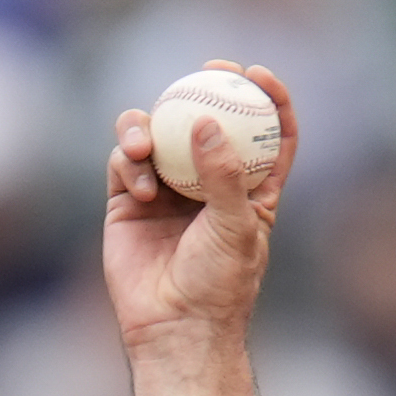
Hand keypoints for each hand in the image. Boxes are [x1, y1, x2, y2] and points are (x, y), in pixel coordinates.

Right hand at [103, 61, 298, 350]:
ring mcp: (167, 189)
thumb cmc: (218, 284)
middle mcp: (209, 184)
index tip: (258, 75)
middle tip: (206, 69)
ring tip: (144, 144)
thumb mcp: (235, 229)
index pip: (269, 137)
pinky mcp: (128, 199)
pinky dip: (129, 162)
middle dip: (207, 88)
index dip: (269, 101)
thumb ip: (225, 177)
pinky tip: (139, 186)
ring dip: (149, 125)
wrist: (174, 325)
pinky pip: (125, 161)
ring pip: (158, 134)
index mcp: (252, 192)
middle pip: (210, 121)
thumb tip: (209, 125)